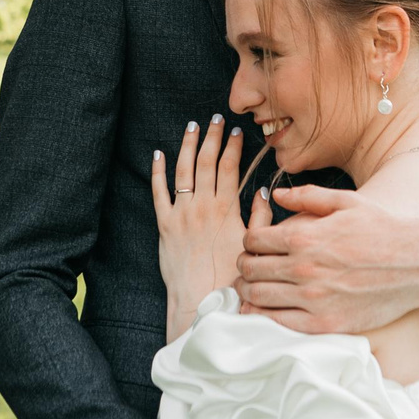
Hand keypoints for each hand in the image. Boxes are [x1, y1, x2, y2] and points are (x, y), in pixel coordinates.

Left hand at [152, 117, 246, 339]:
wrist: (199, 299)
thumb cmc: (229, 278)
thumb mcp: (251, 245)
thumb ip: (259, 218)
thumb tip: (260, 192)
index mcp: (226, 209)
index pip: (229, 168)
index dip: (232, 147)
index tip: (235, 132)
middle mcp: (202, 206)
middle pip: (206, 162)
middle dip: (212, 137)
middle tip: (215, 118)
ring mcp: (181, 213)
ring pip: (183, 170)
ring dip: (187, 145)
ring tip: (191, 127)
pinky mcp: (164, 225)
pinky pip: (158, 192)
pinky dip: (158, 171)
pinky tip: (159, 155)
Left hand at [235, 184, 418, 334]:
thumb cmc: (383, 230)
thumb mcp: (347, 202)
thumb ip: (307, 196)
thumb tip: (274, 195)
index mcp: (305, 236)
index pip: (253, 240)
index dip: (250, 241)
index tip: (256, 245)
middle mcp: (304, 268)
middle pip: (251, 269)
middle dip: (245, 265)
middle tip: (250, 267)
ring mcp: (314, 299)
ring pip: (258, 297)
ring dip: (249, 291)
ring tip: (253, 287)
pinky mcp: (325, 324)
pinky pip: (278, 323)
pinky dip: (263, 317)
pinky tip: (264, 310)